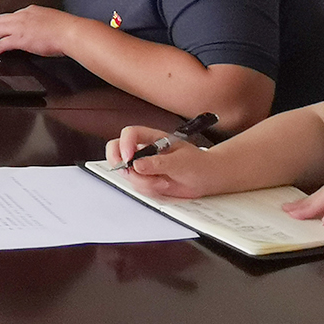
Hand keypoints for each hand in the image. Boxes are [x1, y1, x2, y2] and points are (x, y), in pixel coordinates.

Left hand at [0, 5, 82, 56]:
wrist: (70, 32)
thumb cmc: (66, 29)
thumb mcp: (50, 20)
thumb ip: (39, 23)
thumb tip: (36, 31)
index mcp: (30, 10)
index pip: (10, 15)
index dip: (0, 20)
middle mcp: (22, 16)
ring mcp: (20, 27)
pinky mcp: (20, 39)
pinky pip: (1, 44)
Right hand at [102, 125, 222, 198]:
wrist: (207, 178)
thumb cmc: (198, 164)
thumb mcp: (180, 162)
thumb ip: (159, 163)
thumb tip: (138, 165)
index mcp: (153, 138)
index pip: (130, 134)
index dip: (125, 145)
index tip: (129, 159)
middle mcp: (144, 150)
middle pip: (116, 150)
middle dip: (119, 162)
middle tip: (129, 171)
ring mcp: (143, 165)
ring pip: (127, 173)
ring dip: (143, 181)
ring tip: (163, 182)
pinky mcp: (145, 179)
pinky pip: (136, 185)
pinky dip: (148, 189)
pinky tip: (162, 185)